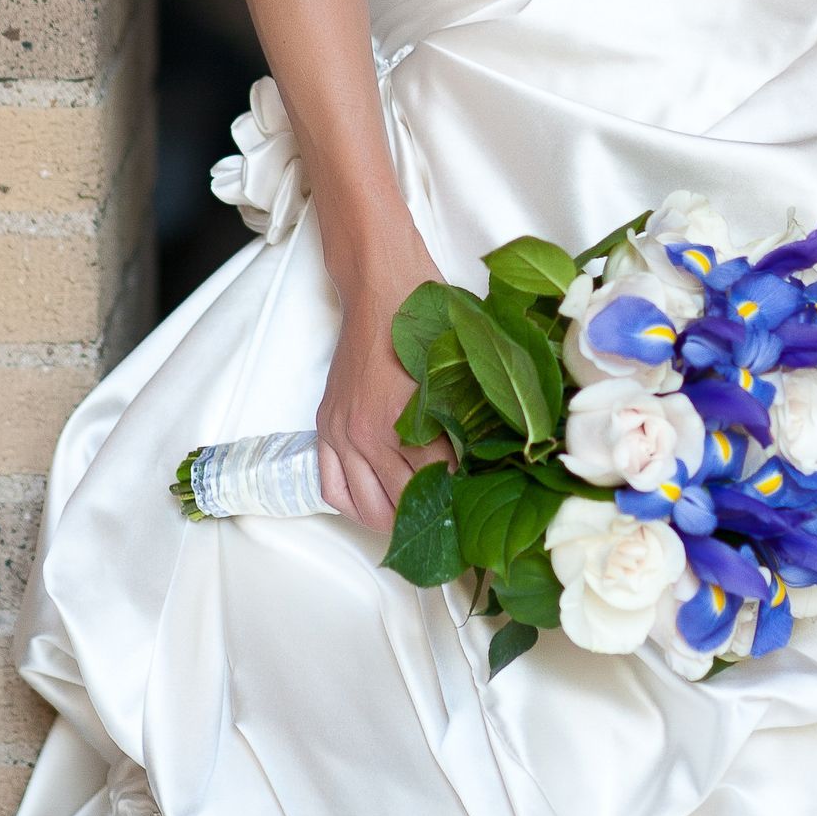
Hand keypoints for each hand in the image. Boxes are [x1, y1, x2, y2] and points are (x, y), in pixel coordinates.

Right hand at [315, 218, 452, 533]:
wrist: (381, 286)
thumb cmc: (426, 319)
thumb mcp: (458, 368)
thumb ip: (469, 419)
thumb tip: (489, 461)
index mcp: (406, 421)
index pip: (440, 484)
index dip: (462, 501)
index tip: (478, 513)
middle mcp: (368, 435)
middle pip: (402, 503)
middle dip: (431, 519)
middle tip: (455, 529)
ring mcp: (343, 433)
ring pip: (366, 506)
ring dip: (393, 521)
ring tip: (419, 525)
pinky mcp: (326, 426)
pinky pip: (332, 487)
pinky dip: (353, 507)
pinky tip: (376, 509)